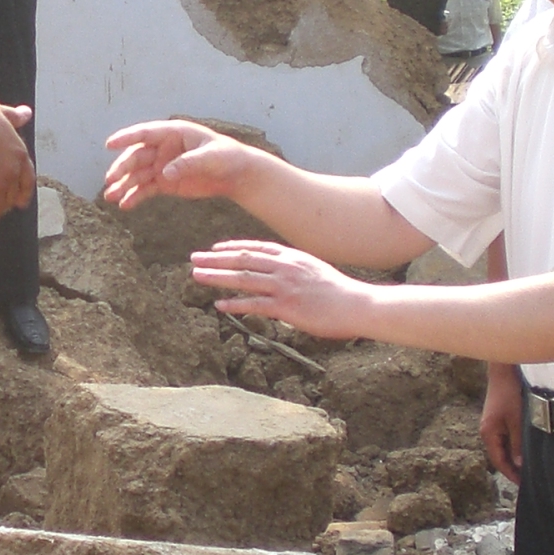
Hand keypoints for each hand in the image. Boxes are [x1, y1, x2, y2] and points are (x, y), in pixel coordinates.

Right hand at [103, 118, 258, 210]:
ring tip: (110, 197)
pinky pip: (146, 189)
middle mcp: (163, 148)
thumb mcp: (210, 157)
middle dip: (122, 168)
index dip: (127, 138)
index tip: (109, 144)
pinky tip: (125, 205)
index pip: (145, 133)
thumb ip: (188, 163)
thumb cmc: (226, 157)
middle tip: (110, 180)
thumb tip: (165, 173)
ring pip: (138, 175)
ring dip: (123, 185)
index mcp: (173, 133)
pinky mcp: (166, 183)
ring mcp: (162, 166)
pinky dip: (134, 197)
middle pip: (137, 157)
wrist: (235, 174)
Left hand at [190, 238, 369, 339]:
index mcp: (293, 257)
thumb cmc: (341, 293)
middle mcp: (285, 267)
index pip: (256, 248)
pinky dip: (235, 304)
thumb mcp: (316, 272)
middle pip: (243, 259)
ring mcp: (285, 286)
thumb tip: (280, 277)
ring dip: (217, 277)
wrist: (359, 305)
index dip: (233, 247)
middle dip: (216, 259)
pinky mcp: (287, 306)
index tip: (215, 249)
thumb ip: (295, 271)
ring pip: (243, 278)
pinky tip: (219, 305)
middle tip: (194, 258)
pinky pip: (255, 304)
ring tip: (196, 276)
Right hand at [480, 362, 524, 481]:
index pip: (498, 461)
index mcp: (488, 433)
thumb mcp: (517, 421)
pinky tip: (526, 447)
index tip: (524, 485)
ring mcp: (492, 424)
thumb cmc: (510, 394)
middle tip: (529, 479)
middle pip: (500, 455)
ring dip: (515, 456)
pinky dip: (515, 445)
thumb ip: (518, 443)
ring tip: (530, 466)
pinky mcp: (499, 417)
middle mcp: (487, 431)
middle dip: (513, 468)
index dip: (511, 474)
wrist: (505, 370)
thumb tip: (519, 464)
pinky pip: (506, 437)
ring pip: (504, 446)